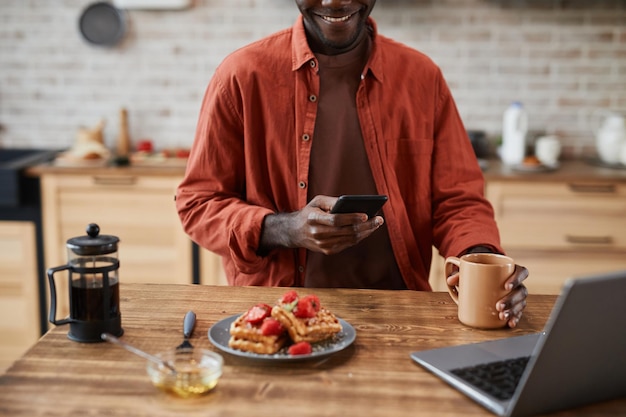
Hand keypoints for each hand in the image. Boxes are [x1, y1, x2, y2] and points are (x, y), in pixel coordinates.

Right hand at [259, 195, 383, 254]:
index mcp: (313, 219)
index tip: (366, 214)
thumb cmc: (309, 212)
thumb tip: (352, 203)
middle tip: (379, 219)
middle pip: (346, 231)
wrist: (295, 232)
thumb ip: (332, 201)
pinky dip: (360, 237)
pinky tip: (368, 230)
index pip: (336, 220)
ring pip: (350, 239)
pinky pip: (348, 244)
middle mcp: (317, 233)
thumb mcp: (317, 201)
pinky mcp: (328, 251)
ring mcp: (323, 245)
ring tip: (376, 224)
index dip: (352, 218)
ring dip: (366, 232)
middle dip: (365, 225)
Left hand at [446, 264, 528, 327]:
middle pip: (521, 291)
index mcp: (511, 271)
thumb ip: (462, 274)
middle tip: (498, 306)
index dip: (517, 279)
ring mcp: (517, 295)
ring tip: (502, 316)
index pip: (521, 272)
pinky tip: (510, 323)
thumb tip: (450, 280)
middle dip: (511, 300)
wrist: (484, 278)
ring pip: (520, 303)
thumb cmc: (480, 273)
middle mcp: (517, 283)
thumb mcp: (472, 271)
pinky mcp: (514, 305)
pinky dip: (515, 318)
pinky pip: (519, 312)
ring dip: (513, 310)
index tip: (506, 286)